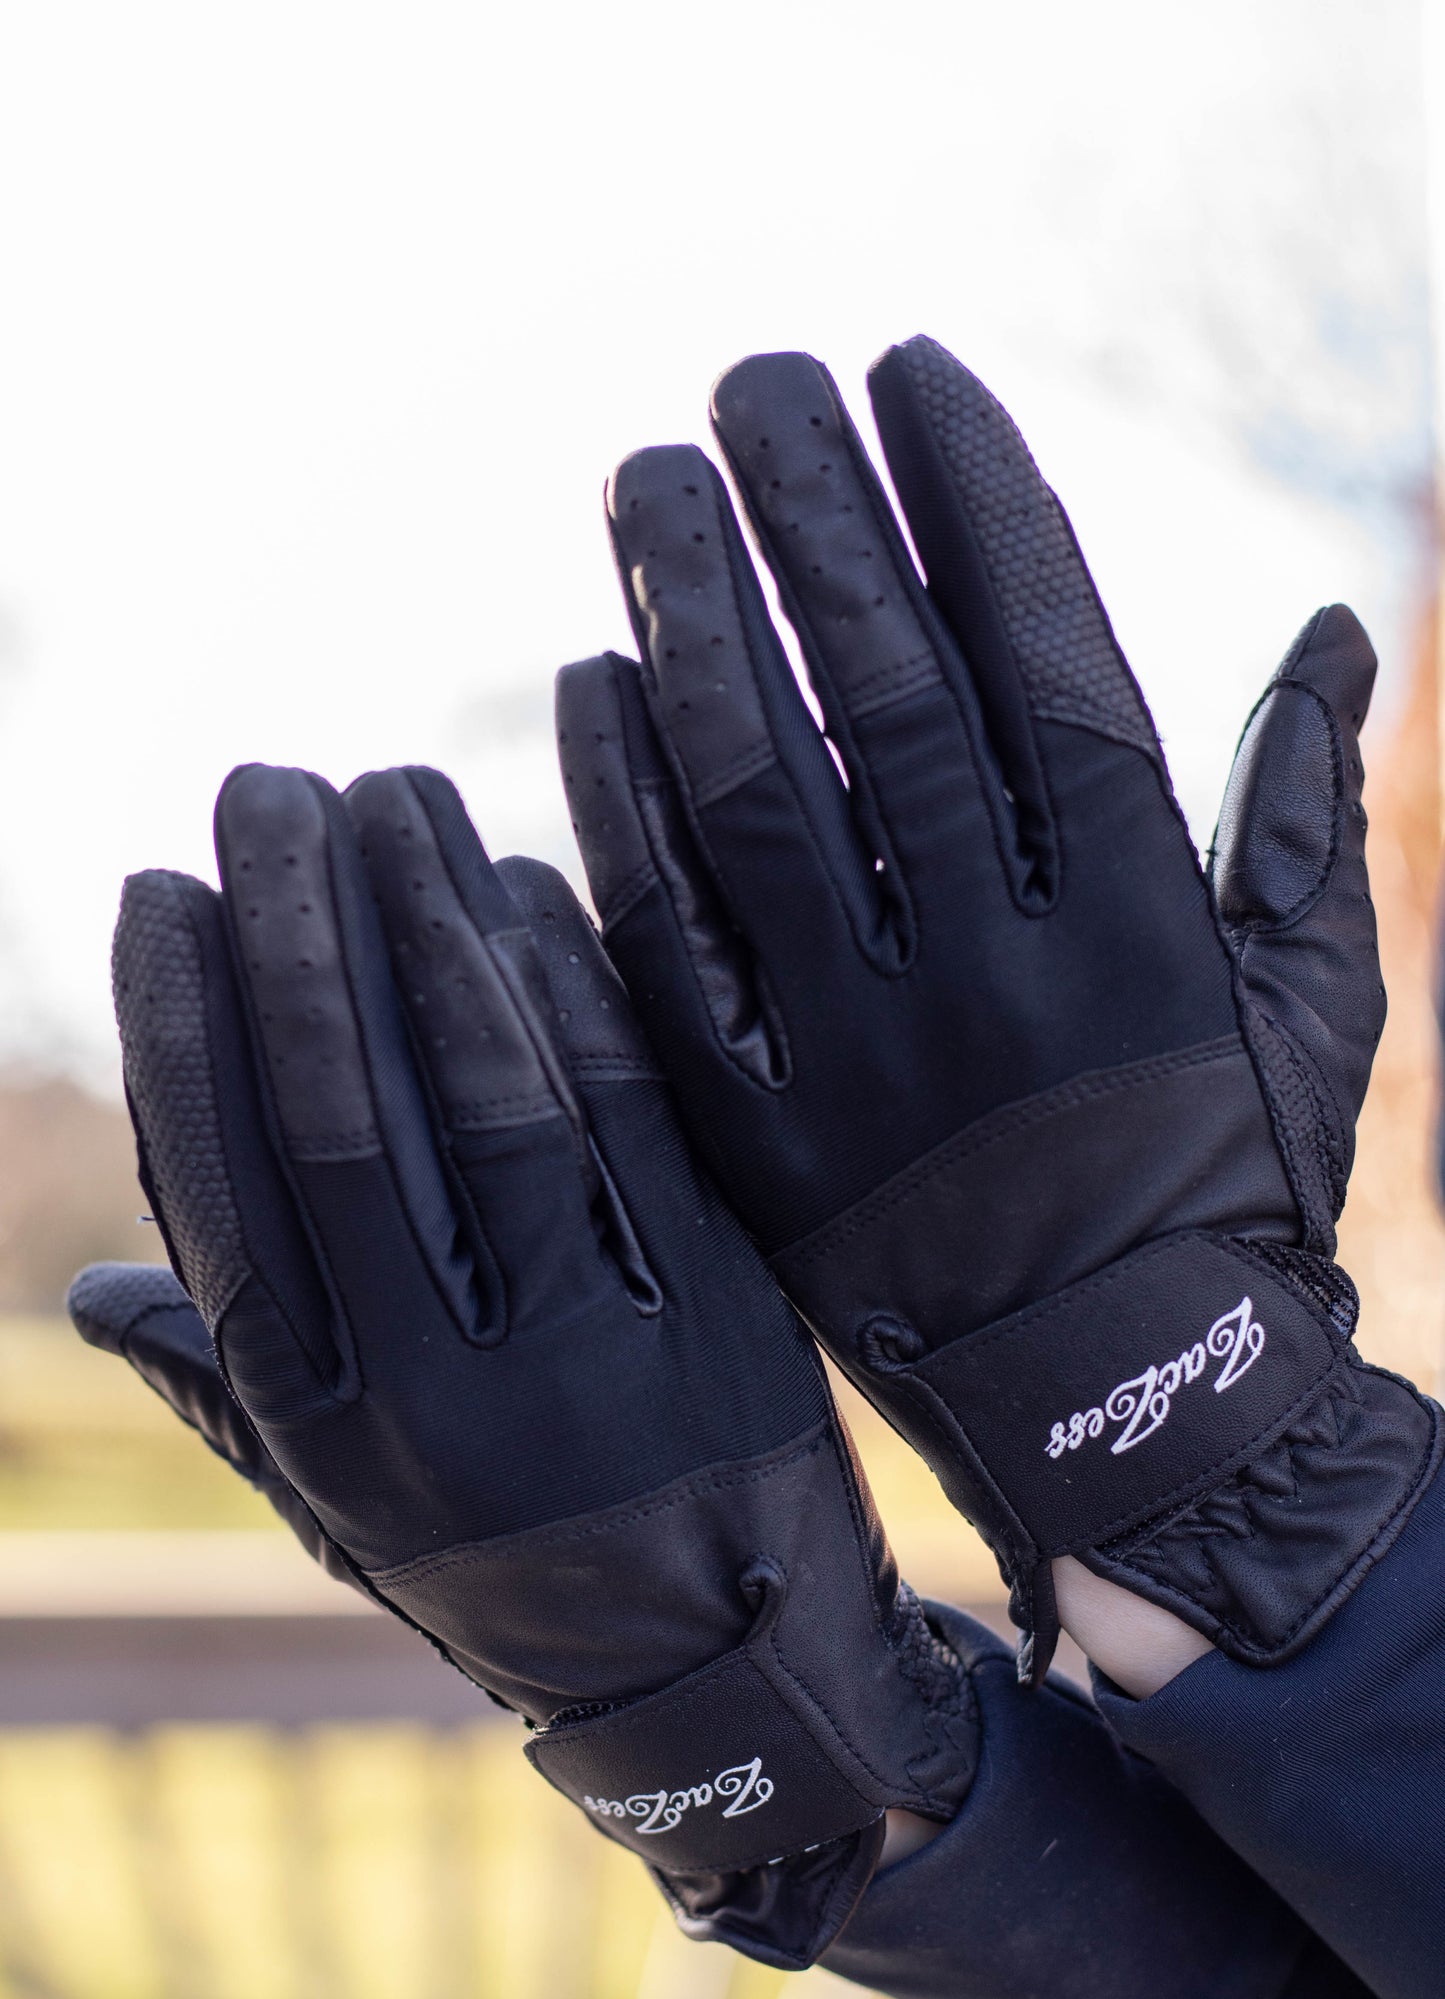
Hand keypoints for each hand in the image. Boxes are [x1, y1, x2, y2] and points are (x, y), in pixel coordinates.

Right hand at [75, 760, 975, 1965]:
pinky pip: (630, 1121)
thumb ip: (235, 1392)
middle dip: (296, 929)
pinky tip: (527, 888)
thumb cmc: (516, 1577)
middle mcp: (441, 1387)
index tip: (163, 889)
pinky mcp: (713, 1309)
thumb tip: (96, 1291)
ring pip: (484, 1092)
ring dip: (429, 924)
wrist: (738, 1686)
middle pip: (342, 1111)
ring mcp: (586, 1347)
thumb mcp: (355, 1518)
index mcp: (328, 1428)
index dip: (184, 1024)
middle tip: (270, 786)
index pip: (224, 1186)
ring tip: (393, 794)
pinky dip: (573, 995)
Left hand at [558, 335, 1438, 1681]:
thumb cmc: (1231, 1187)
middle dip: (816, 515)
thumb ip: (1305, 813)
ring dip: (695, 622)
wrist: (1126, 1409)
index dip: (975, 495)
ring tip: (652, 484)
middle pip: (888, 690)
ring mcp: (864, 1052)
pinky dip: (625, 815)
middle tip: (752, 380)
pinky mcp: (761, 1134)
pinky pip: (669, 953)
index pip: (1051, 649)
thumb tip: (1343, 629)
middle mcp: (998, 965)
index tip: (914, 366)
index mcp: (1140, 912)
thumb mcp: (1309, 1000)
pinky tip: (592, 684)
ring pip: (757, 797)